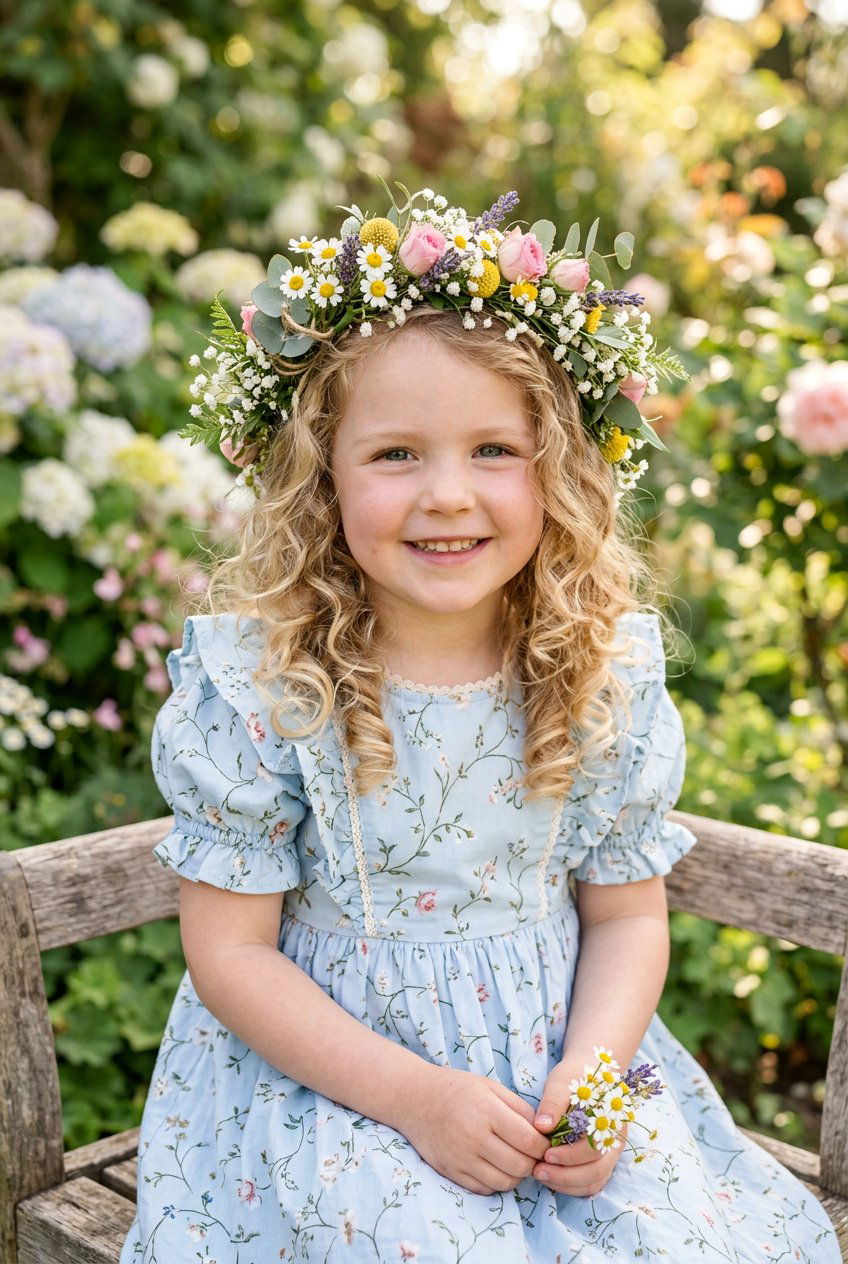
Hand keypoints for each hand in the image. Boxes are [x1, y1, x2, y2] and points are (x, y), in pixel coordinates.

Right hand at [399, 1064, 549, 1195]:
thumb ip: (519, 1108)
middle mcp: (474, 1138)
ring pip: (505, 1182)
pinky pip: (484, 1189)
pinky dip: (496, 1182)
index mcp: (488, 1112)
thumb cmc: (457, 1088)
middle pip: (520, 1166)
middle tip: (531, 1153)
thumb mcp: (491, 1087)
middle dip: (533, 1162)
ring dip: (516, 1175)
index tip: (545, 1143)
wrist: (414, 1098)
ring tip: (514, 1159)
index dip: (544, 1146)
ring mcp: (461, 1158)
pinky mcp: (451, 1172)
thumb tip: (545, 1133)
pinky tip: (495, 1166)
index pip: (530, 1141)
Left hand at [532, 1061, 627, 1196]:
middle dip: (565, 1176)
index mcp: (610, 1120)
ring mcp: (610, 1152)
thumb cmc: (575, 1076)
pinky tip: (551, 1177)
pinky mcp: (601, 1160)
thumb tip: (541, 1126)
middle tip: (538, 1171)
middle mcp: (614, 1139)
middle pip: (596, 1171)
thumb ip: (553, 1104)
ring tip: (541, 1175)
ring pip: (594, 1181)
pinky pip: (591, 1182)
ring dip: (567, 1184)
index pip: (594, 1149)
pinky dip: (572, 1185)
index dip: (570, 1157)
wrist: (588, 1071)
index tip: (545, 1155)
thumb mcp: (561, 1083)